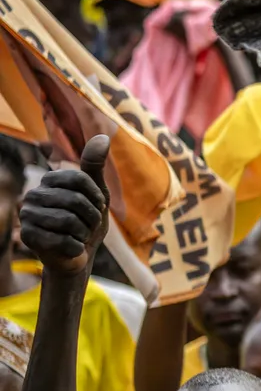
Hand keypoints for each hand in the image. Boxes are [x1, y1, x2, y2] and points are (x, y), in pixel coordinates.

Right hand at [21, 134, 108, 276]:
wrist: (78, 255)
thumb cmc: (87, 222)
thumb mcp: (97, 193)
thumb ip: (96, 166)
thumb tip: (103, 136)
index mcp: (49, 181)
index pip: (81, 179)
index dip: (97, 197)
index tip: (97, 207)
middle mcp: (33, 195)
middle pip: (76, 201)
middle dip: (92, 218)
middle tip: (88, 226)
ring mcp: (27, 215)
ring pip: (69, 222)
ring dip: (84, 233)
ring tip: (79, 235)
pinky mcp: (28, 237)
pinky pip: (64, 241)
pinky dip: (76, 247)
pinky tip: (71, 248)